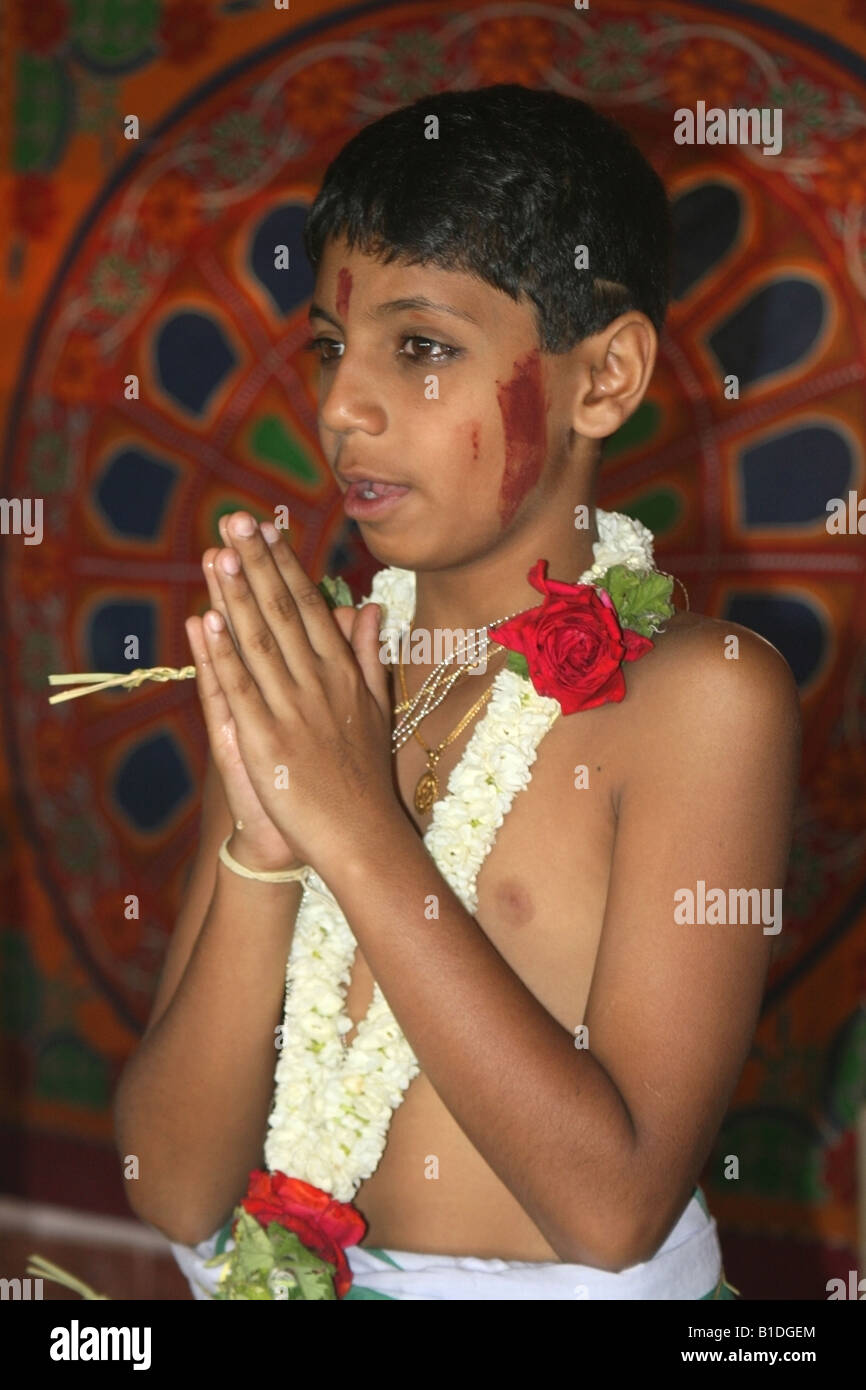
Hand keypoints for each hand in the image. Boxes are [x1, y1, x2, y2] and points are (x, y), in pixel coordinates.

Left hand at [193, 511, 397, 877]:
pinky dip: (222, 655)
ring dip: (236, 595)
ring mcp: (292, 710)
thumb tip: (368, 607)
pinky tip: (207, 621)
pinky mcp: (267, 740)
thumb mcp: (376, 707)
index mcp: (343, 673)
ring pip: (259, 641)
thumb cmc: (365, 776)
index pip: (309, 606)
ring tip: (218, 554)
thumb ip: (369, 654)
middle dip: (257, 564)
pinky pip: (240, 689)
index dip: (284, 566)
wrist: (362, 836)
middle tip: (235, 521)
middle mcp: (319, 683)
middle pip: (282, 612)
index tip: (265, 530)